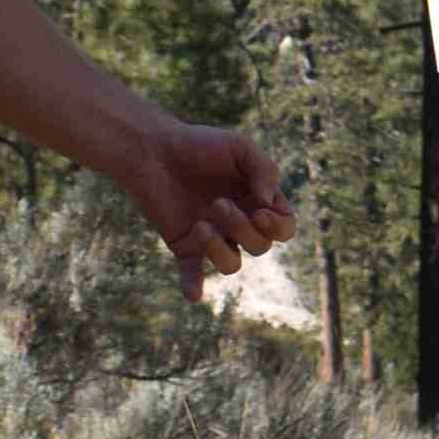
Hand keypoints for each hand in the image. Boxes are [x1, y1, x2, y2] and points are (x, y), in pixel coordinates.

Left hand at [118, 122, 298, 301]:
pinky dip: (194, 285)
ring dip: (220, 250)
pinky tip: (193, 295)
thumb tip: (268, 204)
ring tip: (202, 226)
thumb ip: (263, 170)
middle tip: (218, 203)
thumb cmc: (200, 144)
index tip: (261, 212)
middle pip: (260, 246)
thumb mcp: (239, 147)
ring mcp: (214, 238)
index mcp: (259, 202)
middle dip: (242, 228)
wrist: (153, 150)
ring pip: (232, 264)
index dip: (279, 227)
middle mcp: (240, 224)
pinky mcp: (185, 246)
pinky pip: (193, 273)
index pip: (284, 227)